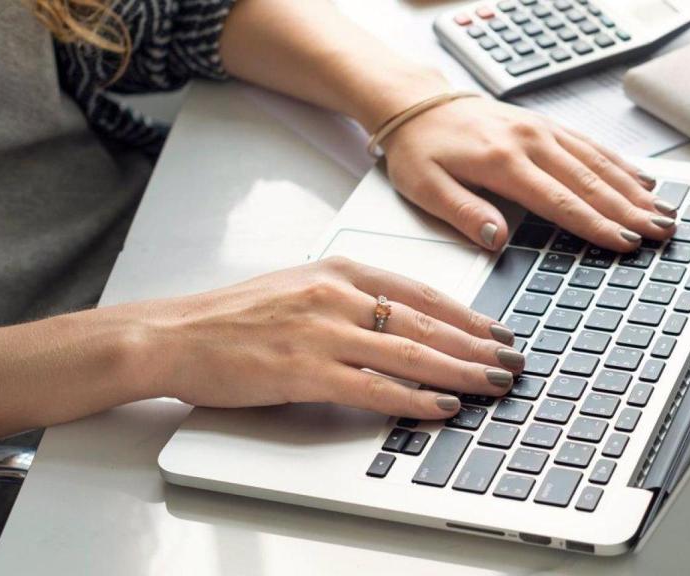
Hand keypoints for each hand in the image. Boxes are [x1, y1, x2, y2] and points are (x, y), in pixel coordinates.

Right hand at [149, 257, 522, 418]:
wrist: (176, 333)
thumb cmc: (236, 314)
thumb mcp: (302, 286)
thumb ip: (353, 298)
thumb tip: (404, 322)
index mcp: (340, 270)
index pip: (422, 292)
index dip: (468, 314)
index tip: (497, 330)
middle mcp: (338, 295)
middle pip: (427, 323)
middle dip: (478, 345)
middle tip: (513, 360)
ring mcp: (323, 333)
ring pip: (411, 354)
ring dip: (461, 372)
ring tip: (494, 383)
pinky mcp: (306, 372)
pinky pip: (376, 388)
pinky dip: (415, 399)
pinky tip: (442, 406)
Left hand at [379, 97, 677, 251]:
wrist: (416, 104)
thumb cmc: (420, 149)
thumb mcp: (426, 187)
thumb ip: (463, 213)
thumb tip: (497, 239)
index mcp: (503, 163)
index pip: (560, 202)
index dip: (595, 226)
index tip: (625, 242)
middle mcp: (530, 142)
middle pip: (590, 183)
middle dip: (630, 210)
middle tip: (662, 232)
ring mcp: (541, 130)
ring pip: (598, 163)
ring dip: (634, 189)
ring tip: (664, 211)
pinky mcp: (544, 125)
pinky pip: (590, 145)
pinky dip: (620, 164)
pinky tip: (642, 180)